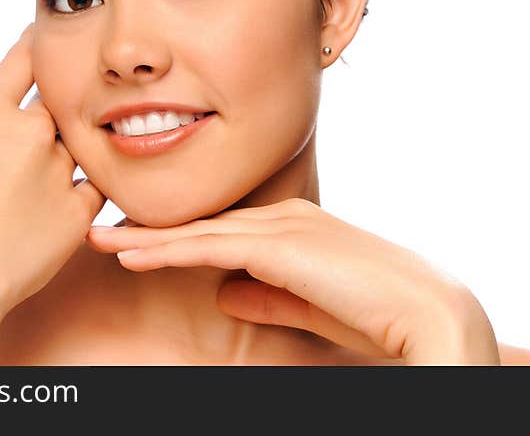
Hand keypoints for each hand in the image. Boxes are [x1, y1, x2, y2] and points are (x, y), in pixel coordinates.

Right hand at [0, 22, 105, 316]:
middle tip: (34, 135)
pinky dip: (85, 187)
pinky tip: (70, 198)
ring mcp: (60, 168)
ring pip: (75, 144)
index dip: (34, 44)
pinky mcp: (80, 207)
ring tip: (43, 179)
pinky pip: (94, 186)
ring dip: (64, 153)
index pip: (22, 59)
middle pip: (55, 103)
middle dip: (48, 112)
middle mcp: (32, 131)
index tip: (41, 38)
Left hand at [87, 198, 499, 363]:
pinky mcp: (279, 247)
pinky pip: (210, 247)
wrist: (428, 311)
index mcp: (294, 227)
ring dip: (146, 238)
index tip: (139, 242)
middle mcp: (284, 218)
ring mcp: (282, 227)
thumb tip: (225, 294)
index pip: (223, 231)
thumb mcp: (308, 305)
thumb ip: (266, 295)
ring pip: (198, 232)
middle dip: (151, 230)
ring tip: (101, 239)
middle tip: (104, 230)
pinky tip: (132, 254)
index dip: (179, 238)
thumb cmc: (377, 311)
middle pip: (203, 225)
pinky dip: (168, 251)